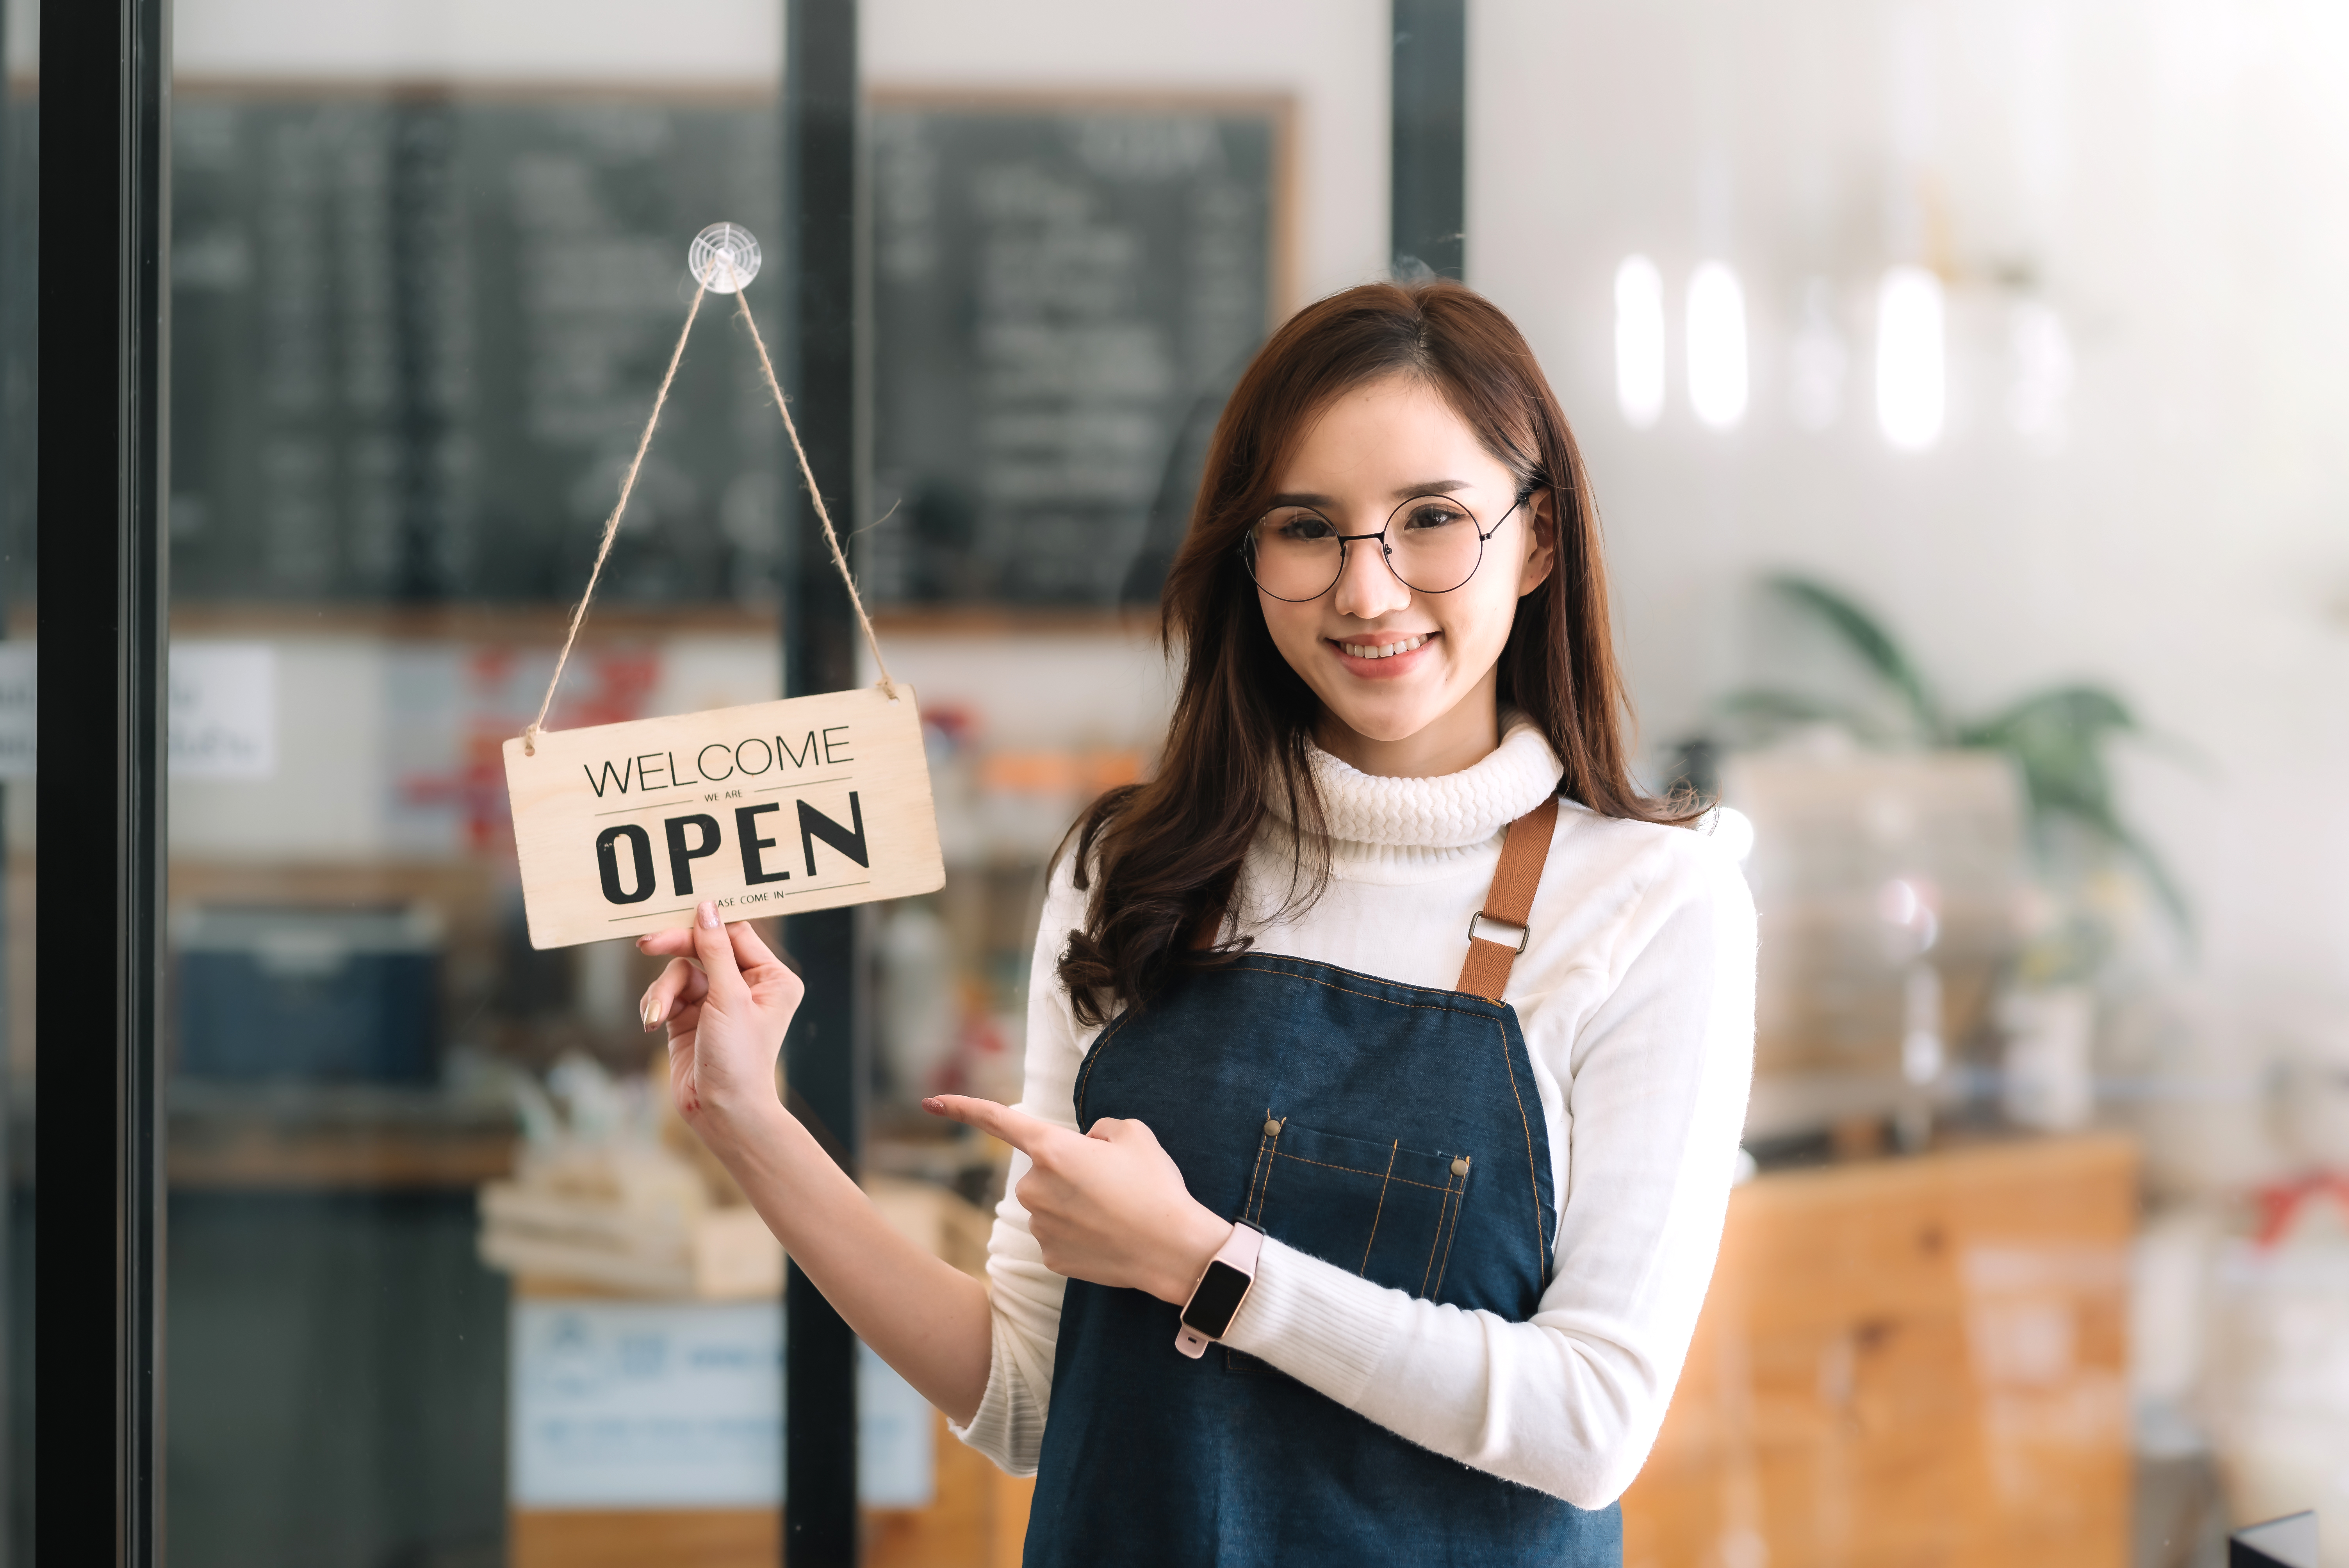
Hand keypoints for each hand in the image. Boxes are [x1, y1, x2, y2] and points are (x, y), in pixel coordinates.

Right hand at [637, 903, 804, 1144]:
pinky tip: (652, 1022)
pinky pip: (667, 993)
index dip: (704, 927)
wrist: (722, 1113)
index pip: (735, 934)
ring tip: (656, 1015)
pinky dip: (657, 1004)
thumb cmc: (738, 1059)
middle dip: (675, 948)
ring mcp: (717, 1001)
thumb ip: (715, 951)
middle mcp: (747, 986)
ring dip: (664, 990)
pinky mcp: (690, 1017)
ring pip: (680, 972)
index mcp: (772, 978)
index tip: (674, 920)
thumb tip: (707, 907)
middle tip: (646, 943)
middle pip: (704, 948)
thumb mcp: (727, 999)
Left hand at [925, 1096, 1232, 1304]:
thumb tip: (1085, 1146)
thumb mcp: (1135, 1135)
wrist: (1174, 1249)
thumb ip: (1099, 1131)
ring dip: (1074, 1203)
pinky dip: (1079, 1233)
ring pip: (1049, 1204)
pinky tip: (1108, 1237)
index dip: (961, 1107)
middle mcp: (1035, 1187)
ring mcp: (1039, 1226)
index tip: (929, 1101)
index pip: (997, 1120)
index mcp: (1053, 1150)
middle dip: (1069, 1171)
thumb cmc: (1156, 1186)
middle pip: (1042, 1170)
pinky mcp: (1050, 1257)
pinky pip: (1058, 1234)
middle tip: (1113, 1184)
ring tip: (1117, 1211)